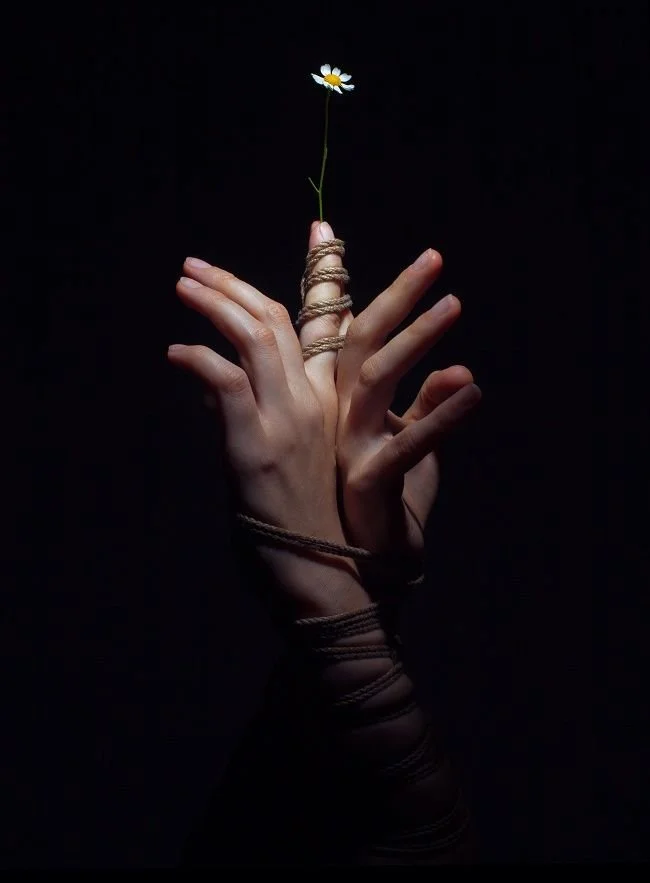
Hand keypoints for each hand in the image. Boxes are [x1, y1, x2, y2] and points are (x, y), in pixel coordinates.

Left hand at [167, 258, 369, 616]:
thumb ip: (268, 410)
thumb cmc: (326, 527)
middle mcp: (314, 401)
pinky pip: (225, 381)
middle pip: (277, 318)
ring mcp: (286, 420)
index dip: (324, 273)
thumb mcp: (308, 459)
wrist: (334, 578)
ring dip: (214, 302)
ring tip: (184, 283)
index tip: (319, 233)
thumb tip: (214, 380)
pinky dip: (198, 360)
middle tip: (195, 265)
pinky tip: (176, 353)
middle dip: (233, 283)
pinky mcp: (256, 447)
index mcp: (336, 401)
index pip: (326, 322)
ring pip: (253, 336)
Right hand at [298, 223, 481, 588]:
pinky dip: (440, 415)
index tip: (342, 239)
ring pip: (375, 378)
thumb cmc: (386, 500)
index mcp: (341, 401)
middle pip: (359, 341)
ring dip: (416, 339)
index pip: (347, 333)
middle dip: (395, 297)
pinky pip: (407, 442)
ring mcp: (348, 445)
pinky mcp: (369, 479)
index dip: (344, 287)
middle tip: (433, 259)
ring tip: (454, 305)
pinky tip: (472, 387)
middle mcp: (336, 414)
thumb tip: (461, 367)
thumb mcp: (411, 445)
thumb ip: (428, 404)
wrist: (363, 567)